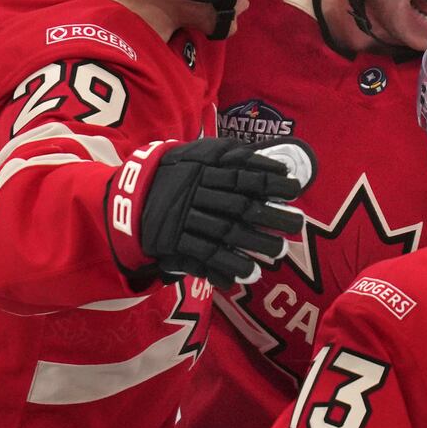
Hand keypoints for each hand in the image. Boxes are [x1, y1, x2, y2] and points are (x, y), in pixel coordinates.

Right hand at [107, 136, 313, 288]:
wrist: (129, 198)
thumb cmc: (172, 173)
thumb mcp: (195, 154)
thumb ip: (226, 154)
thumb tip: (262, 156)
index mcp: (203, 170)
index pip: (243, 176)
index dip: (270, 182)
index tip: (295, 188)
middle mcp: (197, 194)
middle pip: (240, 207)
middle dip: (270, 216)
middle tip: (298, 224)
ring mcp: (185, 219)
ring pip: (227, 233)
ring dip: (256, 243)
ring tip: (279, 251)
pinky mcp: (175, 242)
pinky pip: (206, 256)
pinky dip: (229, 266)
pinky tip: (251, 273)